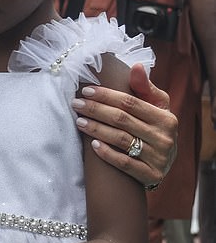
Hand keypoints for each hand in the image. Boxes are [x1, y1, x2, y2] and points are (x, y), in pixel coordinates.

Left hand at [72, 63, 176, 187]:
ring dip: (96, 129)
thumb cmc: (154, 126)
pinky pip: (124, 163)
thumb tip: (135, 66)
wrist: (164, 163)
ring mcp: (159, 159)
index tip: (86, 90)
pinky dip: (107, 153)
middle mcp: (165, 138)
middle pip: (122, 120)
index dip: (106, 95)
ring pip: (121, 140)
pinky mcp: (151, 176)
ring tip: (79, 121)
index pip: (130, 103)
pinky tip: (92, 144)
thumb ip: (144, 86)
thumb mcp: (156, 105)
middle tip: (76, 104)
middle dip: (96, 110)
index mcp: (166, 118)